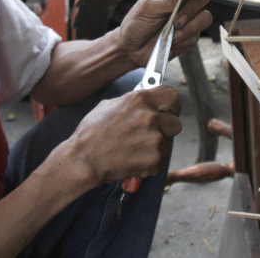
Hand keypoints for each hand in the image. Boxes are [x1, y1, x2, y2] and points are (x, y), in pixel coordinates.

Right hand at [46, 86, 181, 185]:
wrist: (83, 159)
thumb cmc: (91, 133)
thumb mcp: (109, 106)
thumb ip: (132, 103)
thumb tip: (143, 102)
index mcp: (140, 100)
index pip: (172, 96)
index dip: (172, 105)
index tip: (170, 111)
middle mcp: (150, 117)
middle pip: (175, 123)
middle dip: (166, 130)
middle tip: (153, 135)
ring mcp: (154, 139)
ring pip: (168, 143)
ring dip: (156, 148)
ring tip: (136, 150)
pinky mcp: (154, 158)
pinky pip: (160, 161)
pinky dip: (150, 163)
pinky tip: (133, 160)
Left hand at [118, 0, 212, 67]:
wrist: (132, 49)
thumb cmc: (136, 25)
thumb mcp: (146, 9)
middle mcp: (183, 4)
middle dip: (190, 10)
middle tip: (175, 20)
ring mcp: (189, 21)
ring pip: (205, 17)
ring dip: (189, 27)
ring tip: (173, 33)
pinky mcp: (190, 37)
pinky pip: (197, 36)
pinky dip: (184, 40)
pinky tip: (171, 41)